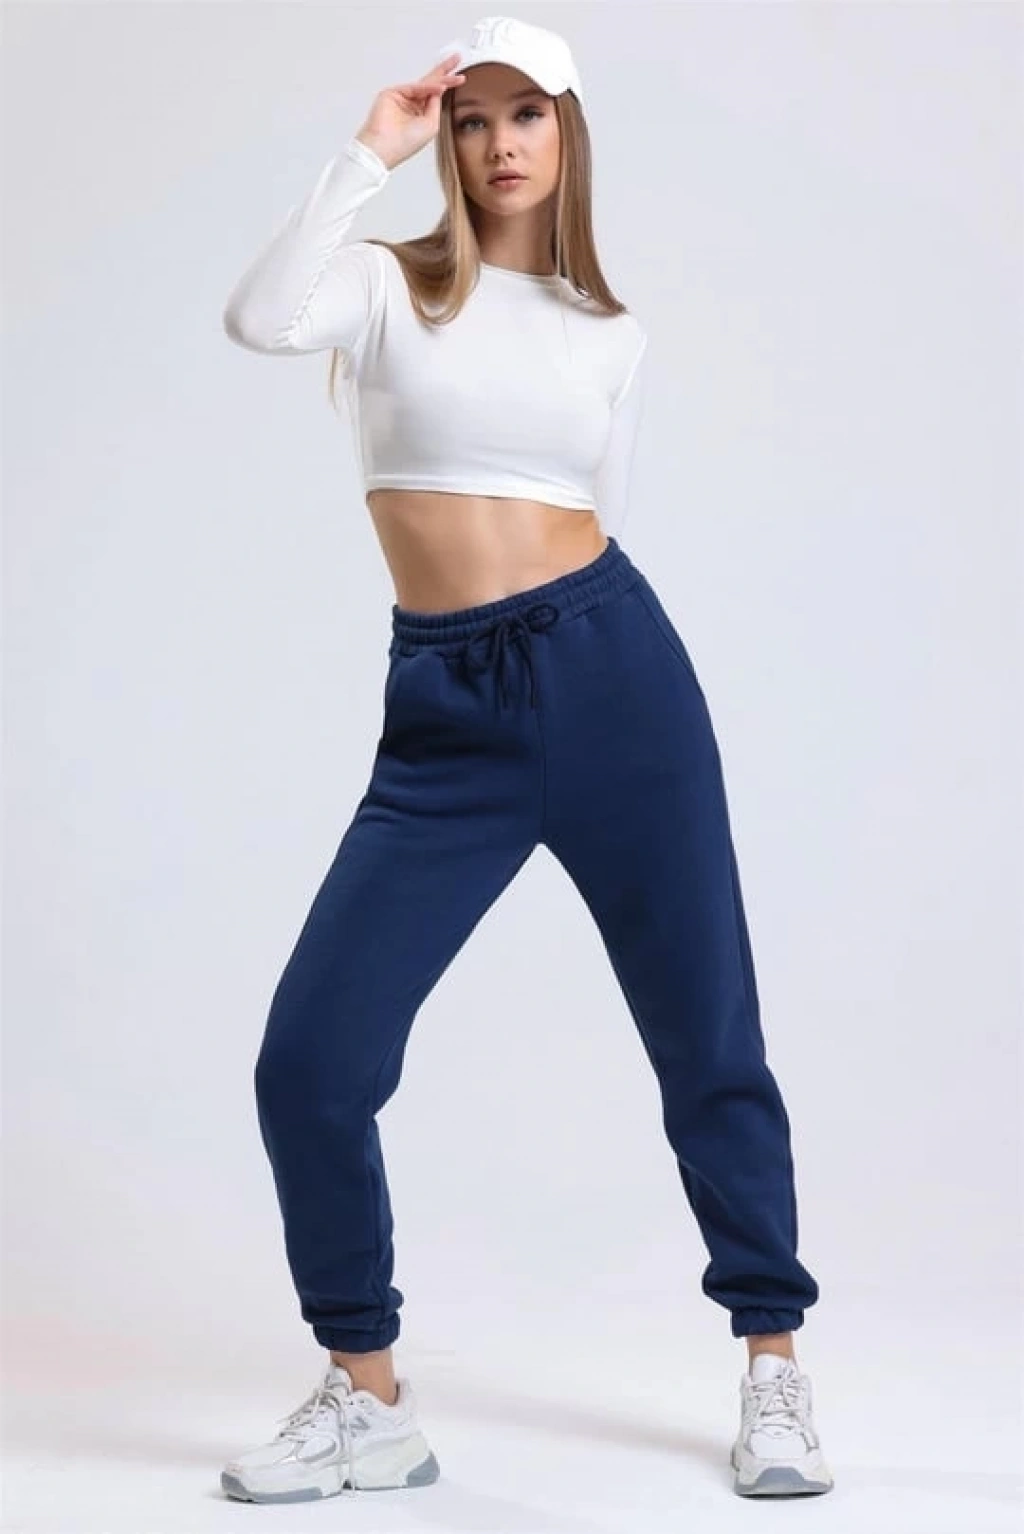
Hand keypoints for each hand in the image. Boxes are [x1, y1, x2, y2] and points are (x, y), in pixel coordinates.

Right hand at [355, 55, 465, 170]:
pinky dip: (428, 87)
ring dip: (440, 79)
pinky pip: (414, 87)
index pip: (435, 96)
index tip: (461, 78)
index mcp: (420, 115)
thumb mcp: (431, 125)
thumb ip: (435, 105)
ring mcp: (401, 98)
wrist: (385, 147)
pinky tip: (440, 88)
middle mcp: (411, 105)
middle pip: (430, 83)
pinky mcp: (392, 93)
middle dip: (444, 71)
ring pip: (424, 83)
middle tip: (457, 58)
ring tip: (456, 77)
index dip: (447, 86)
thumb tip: (439, 89)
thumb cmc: (405, 143)